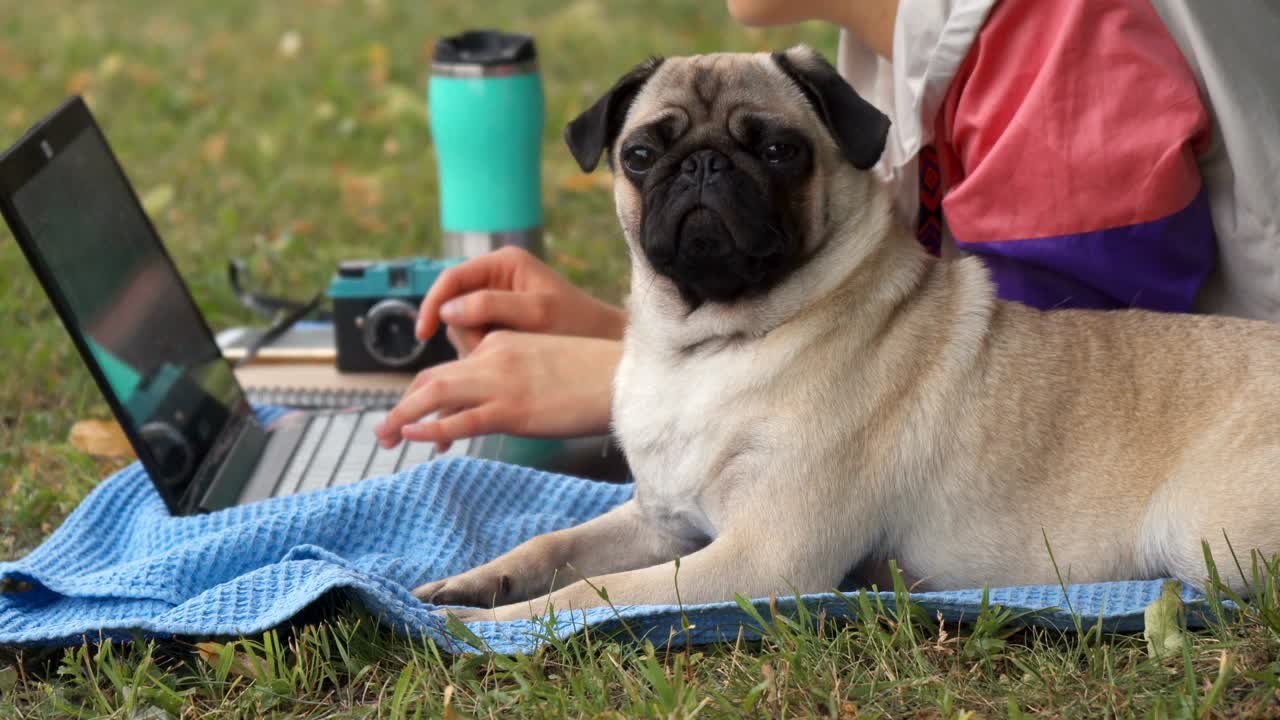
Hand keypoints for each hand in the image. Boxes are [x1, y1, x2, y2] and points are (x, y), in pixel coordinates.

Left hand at [374, 332, 621, 449]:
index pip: (452, 368)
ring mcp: (500, 382)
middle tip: (383, 433)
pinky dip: (430, 429)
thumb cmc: (594, 376)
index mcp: (502, 341)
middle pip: (432, 379)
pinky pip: (459, 419)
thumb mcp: (545, 364)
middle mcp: (493, 357)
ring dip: (402, 418)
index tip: (415, 421)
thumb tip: (500, 403)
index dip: (427, 397)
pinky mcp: (510, 409)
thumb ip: (516, 375)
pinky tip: (412, 437)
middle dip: (402, 406)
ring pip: (434, 395)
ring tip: (383, 437)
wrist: (622, 378)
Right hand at [419, 247, 626, 353]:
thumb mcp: (537, 313)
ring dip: (474, 347)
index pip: (452, 279)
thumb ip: (490, 306)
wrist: (606, 345)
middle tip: (487, 353)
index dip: (432, 304)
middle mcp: (498, 278)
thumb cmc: (579, 324)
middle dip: (464, 333)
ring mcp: (499, 302)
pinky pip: (477, 339)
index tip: (423, 333)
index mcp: (504, 263)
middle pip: (454, 307)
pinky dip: (483, 353)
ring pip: (463, 327)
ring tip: (506, 356)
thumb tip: (447, 310)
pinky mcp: (503, 324)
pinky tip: (505, 361)